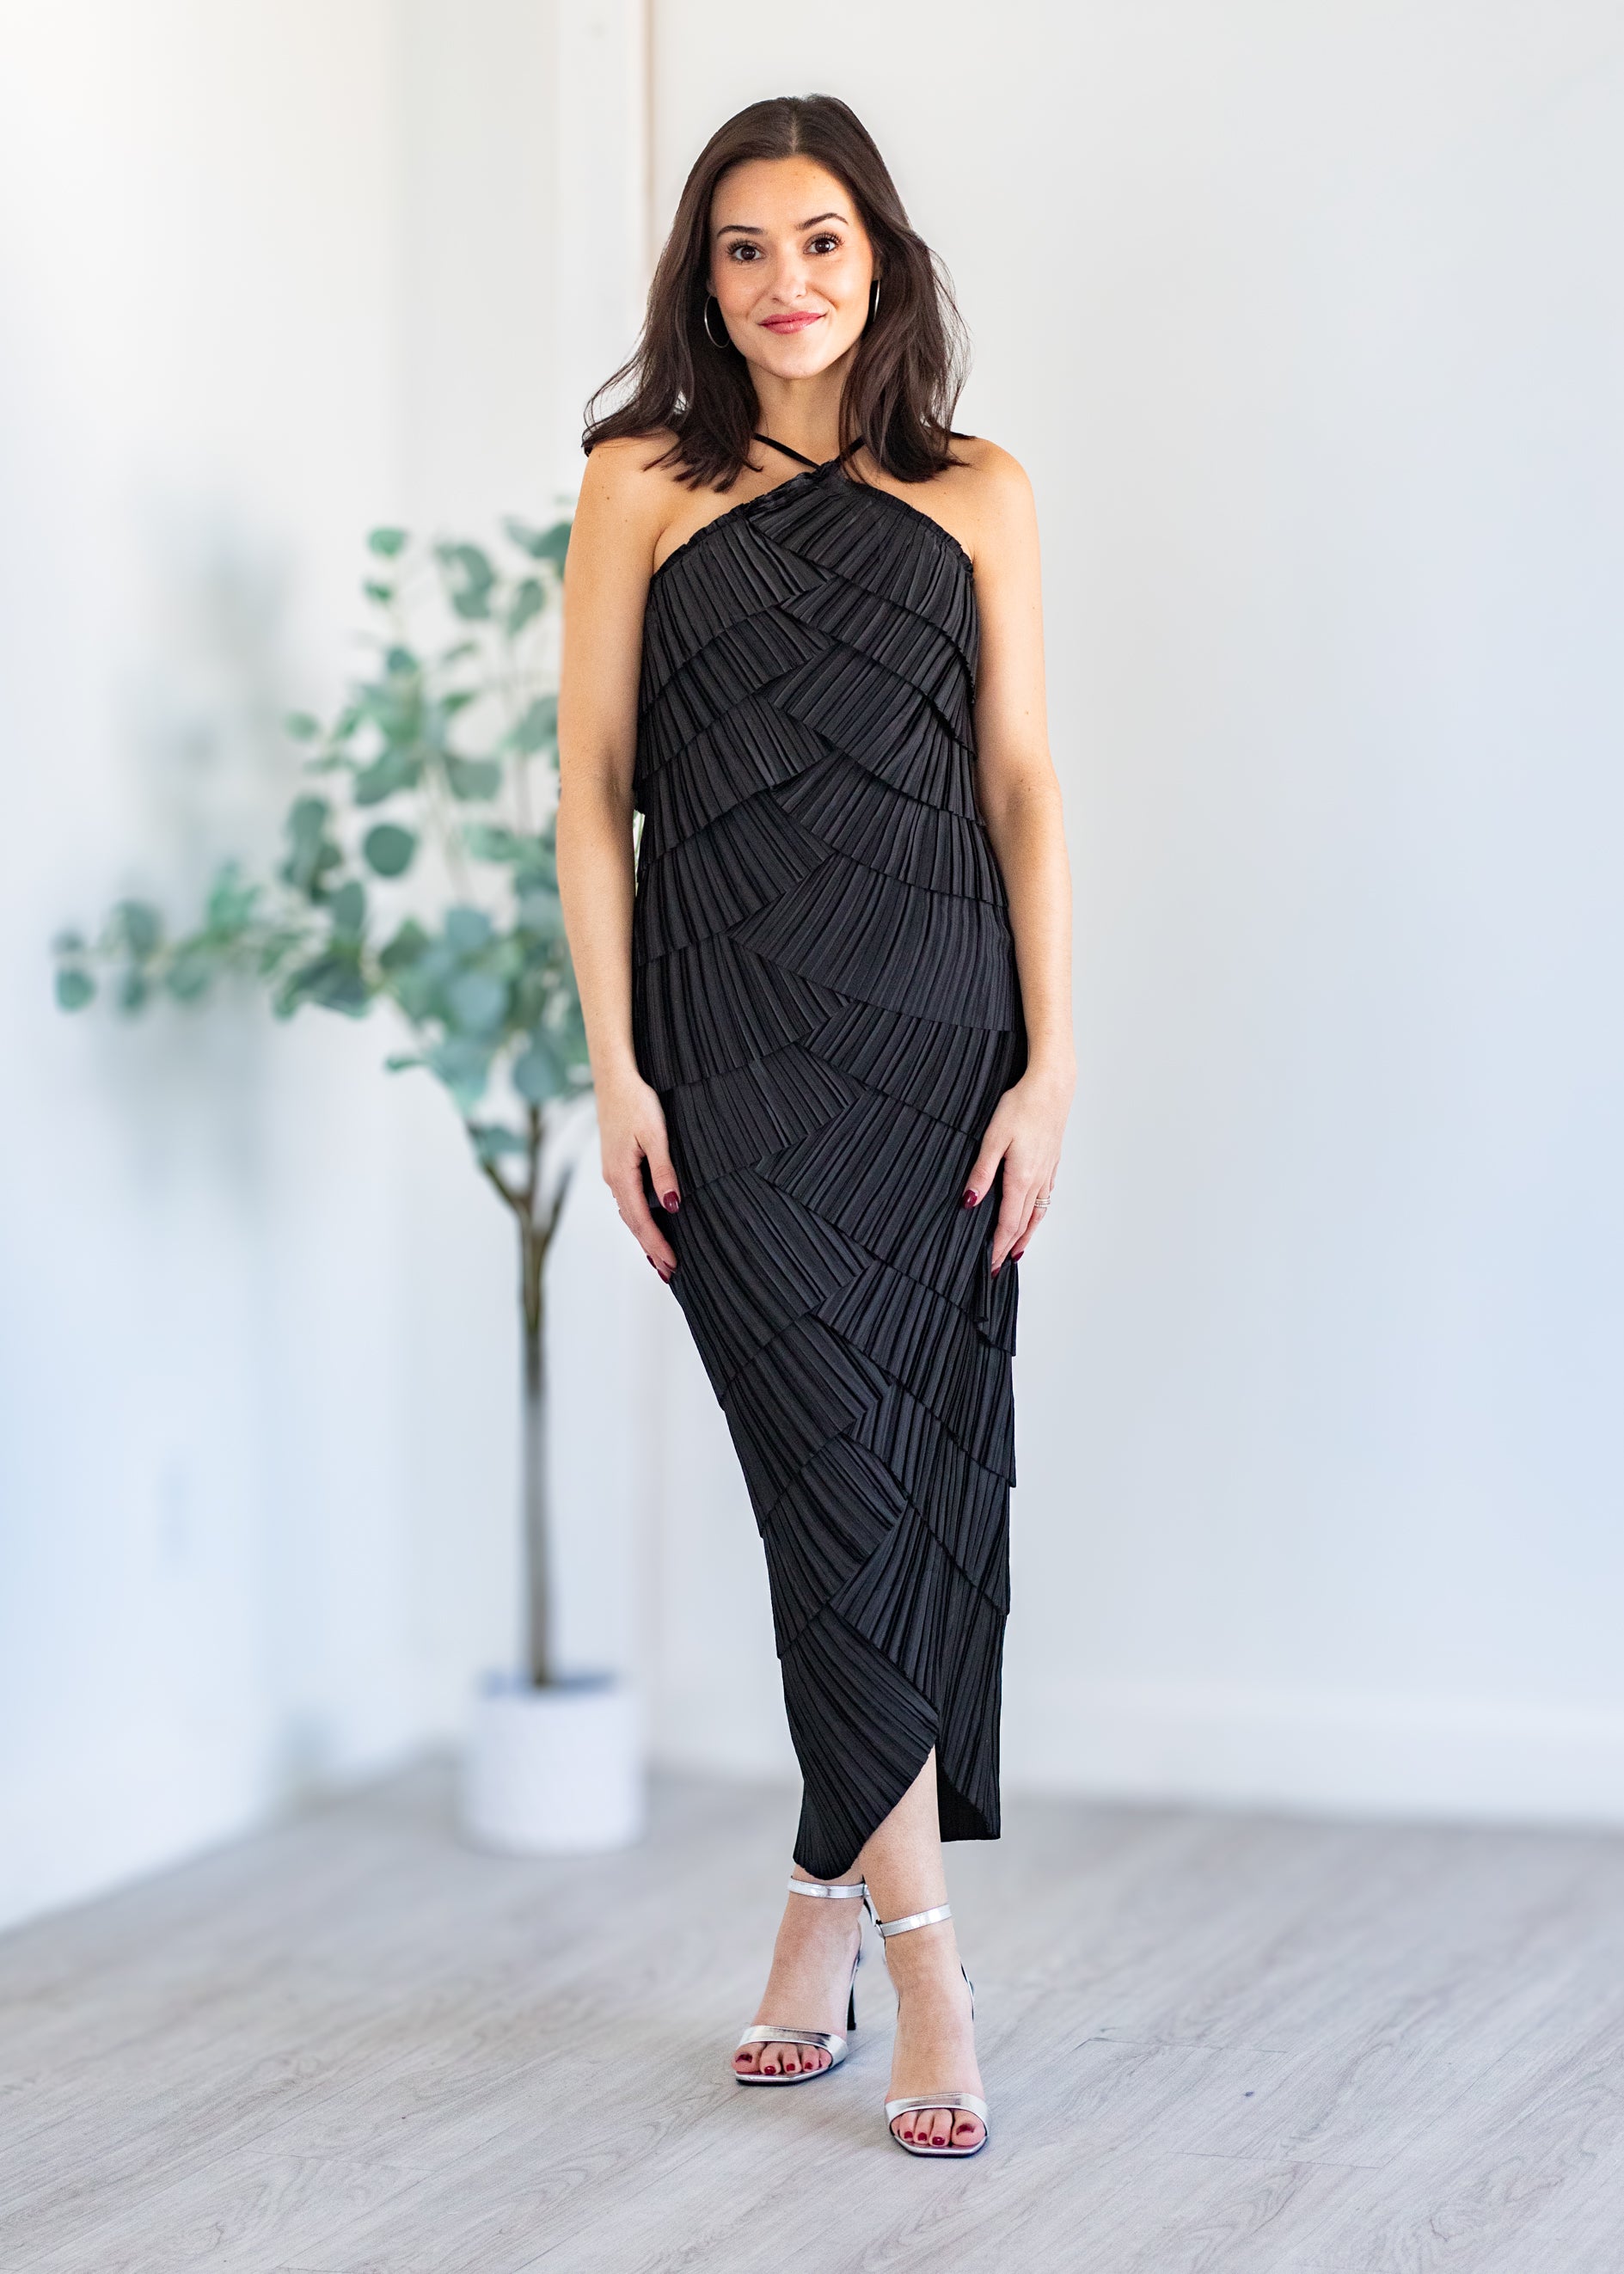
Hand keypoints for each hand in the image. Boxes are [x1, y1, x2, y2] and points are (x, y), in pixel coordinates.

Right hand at [597, 1066, 680, 1280]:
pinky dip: (638, 1218)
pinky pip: (627, 1200)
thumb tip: (671, 1206)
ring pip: (628, 1212)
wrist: (614, 1077)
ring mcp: (612, 1171)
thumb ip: (664, 1171)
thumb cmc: (637, 1101)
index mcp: (621, 1174)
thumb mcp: (656, 1135)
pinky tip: (647, 1223)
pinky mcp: (615, 1163)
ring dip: (644, 1236)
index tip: (672, 1264)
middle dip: (650, 1248)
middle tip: (669, 1273)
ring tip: (659, 1258)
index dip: (656, 1244)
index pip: (640, 1220)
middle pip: (632, 1223)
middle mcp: (612, 1178)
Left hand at [963, 1066, 1071, 1272]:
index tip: (991, 1265)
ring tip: (1017, 1251)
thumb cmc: (1021, 1107)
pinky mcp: (1052, 1163)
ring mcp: (1047, 1173)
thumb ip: (981, 1173)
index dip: (998, 1247)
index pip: (1007, 1224)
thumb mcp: (993, 1138)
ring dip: (1026, 1236)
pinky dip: (1037, 1216)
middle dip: (1009, 1247)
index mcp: (1020, 1178)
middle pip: (1023, 1224)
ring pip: (1036, 1214)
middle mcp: (1037, 1181)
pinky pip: (1045, 1199)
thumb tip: (969, 1203)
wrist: (1052, 1087)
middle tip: (999, 1267)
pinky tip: (1034, 1216)